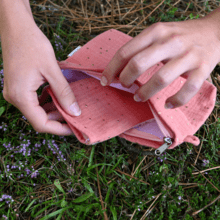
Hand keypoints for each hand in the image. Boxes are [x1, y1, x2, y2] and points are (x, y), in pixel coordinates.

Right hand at [1, 23, 80, 134]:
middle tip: (76, 117)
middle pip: (39, 119)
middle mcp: (15, 98)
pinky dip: (47, 102)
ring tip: (70, 108)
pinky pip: (34, 101)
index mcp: (21, 96)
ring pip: (37, 111)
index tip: (75, 128)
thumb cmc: (32, 44)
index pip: (41, 124)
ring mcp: (15, 93)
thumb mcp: (52, 70)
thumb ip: (64, 93)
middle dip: (58, 120)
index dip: (59, 129)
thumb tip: (75, 112)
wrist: (16, 27)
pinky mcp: (19, 87)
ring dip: (54, 111)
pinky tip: (59, 98)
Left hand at [100, 18, 219, 108]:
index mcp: (156, 32)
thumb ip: (141, 48)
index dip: (111, 69)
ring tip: (138, 98)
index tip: (104, 81)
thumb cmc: (181, 36)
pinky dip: (175, 101)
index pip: (125, 52)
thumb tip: (118, 69)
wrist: (215, 31)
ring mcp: (188, 55)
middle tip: (124, 86)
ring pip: (160, 79)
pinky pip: (187, 90)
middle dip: (125, 80)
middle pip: (138, 64)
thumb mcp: (159, 33)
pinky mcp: (203, 69)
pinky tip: (167, 104)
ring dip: (145, 93)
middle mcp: (171, 41)